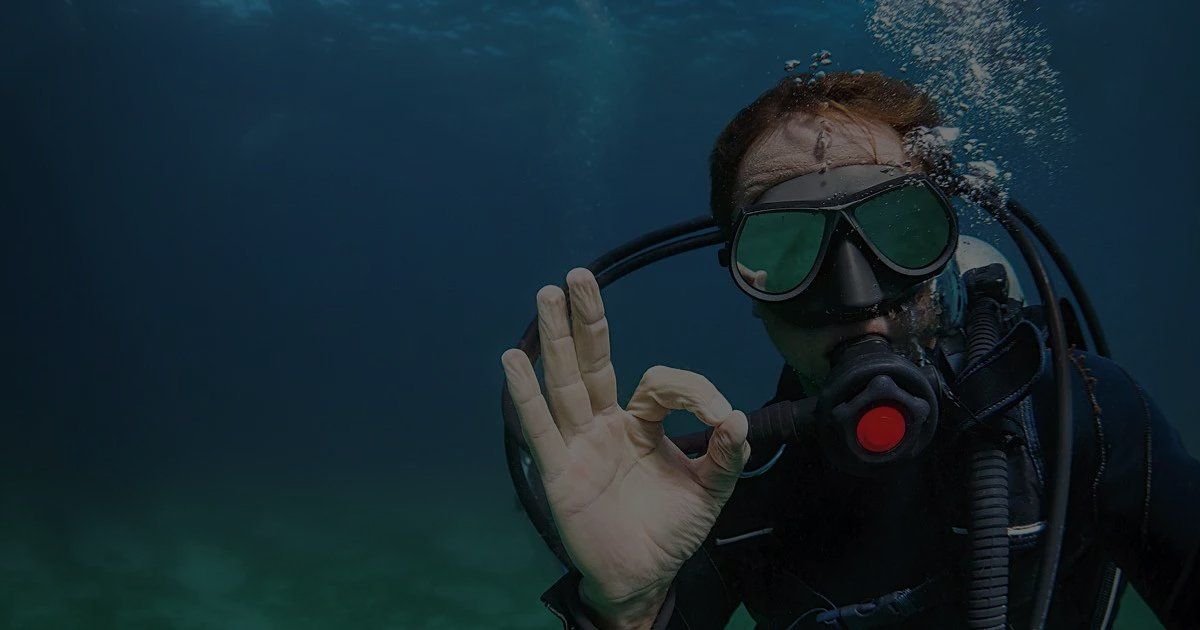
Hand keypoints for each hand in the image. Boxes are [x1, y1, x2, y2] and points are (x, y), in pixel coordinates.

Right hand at [501, 268, 749, 628]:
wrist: (643, 578)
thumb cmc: (670, 530)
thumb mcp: (709, 491)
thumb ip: (725, 455)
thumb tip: (738, 418)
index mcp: (640, 423)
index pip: (659, 384)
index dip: (692, 391)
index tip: (721, 417)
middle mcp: (604, 425)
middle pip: (592, 362)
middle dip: (586, 320)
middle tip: (578, 276)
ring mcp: (579, 445)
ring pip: (564, 384)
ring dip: (555, 340)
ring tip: (547, 295)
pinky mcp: (560, 473)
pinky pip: (541, 430)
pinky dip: (526, 396)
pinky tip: (514, 360)